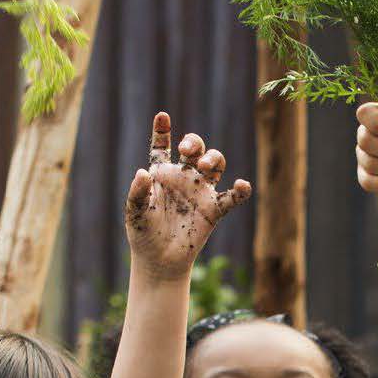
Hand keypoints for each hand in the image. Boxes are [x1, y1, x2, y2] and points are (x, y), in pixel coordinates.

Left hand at [124, 112, 250, 279]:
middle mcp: (183, 178)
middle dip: (194, 143)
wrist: (159, 260)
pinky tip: (242, 186)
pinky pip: (231, 198)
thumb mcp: (135, 211)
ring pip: (215, 165)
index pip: (162, 146)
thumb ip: (138, 191)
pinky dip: (240, 191)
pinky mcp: (213, 210)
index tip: (162, 117)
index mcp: (161, 173)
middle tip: (187, 151)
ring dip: (213, 159)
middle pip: (195, 149)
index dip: (162, 130)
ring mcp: (200, 192)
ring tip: (205, 166)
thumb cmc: (144, 233)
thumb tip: (143, 172)